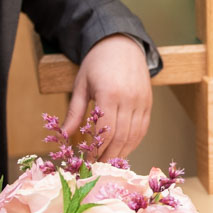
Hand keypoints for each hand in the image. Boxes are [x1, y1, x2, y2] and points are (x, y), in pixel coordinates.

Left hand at [63, 34, 151, 159]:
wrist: (121, 43)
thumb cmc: (97, 63)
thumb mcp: (81, 85)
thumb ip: (75, 112)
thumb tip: (64, 135)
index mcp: (110, 94)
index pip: (105, 132)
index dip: (98, 151)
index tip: (88, 162)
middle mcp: (129, 99)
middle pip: (121, 138)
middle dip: (109, 156)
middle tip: (98, 169)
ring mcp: (142, 101)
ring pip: (134, 136)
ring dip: (122, 152)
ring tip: (110, 163)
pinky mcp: (148, 102)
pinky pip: (143, 128)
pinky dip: (134, 142)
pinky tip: (124, 149)